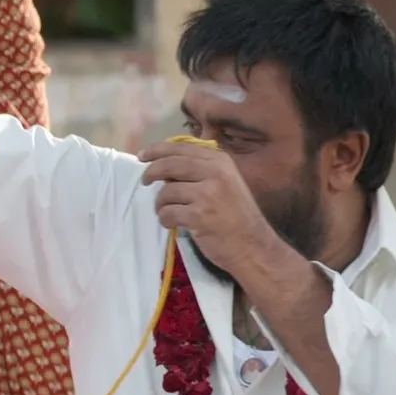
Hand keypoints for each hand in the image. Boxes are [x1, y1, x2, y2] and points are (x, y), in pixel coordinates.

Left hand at [138, 139, 284, 277]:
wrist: (253, 246)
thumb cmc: (236, 215)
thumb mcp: (226, 182)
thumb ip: (200, 170)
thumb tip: (164, 166)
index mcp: (220, 161)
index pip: (182, 148)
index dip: (157, 150)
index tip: (142, 156)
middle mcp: (215, 173)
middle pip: (170, 165)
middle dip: (151, 172)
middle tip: (145, 181)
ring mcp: (207, 194)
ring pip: (166, 192)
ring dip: (160, 204)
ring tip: (169, 212)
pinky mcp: (199, 216)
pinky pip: (167, 213)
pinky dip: (165, 220)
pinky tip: (173, 224)